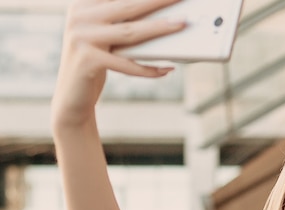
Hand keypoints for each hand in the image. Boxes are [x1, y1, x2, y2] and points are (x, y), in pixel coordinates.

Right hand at [51, 0, 185, 128]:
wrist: (71, 96)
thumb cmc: (95, 61)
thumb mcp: (105, 35)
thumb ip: (121, 20)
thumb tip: (163, 15)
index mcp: (83, 4)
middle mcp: (79, 17)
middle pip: (128, 5)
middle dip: (159, 1)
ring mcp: (81, 37)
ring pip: (130, 31)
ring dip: (160, 28)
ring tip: (182, 24)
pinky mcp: (88, 61)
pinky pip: (127, 64)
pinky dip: (149, 68)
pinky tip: (167, 69)